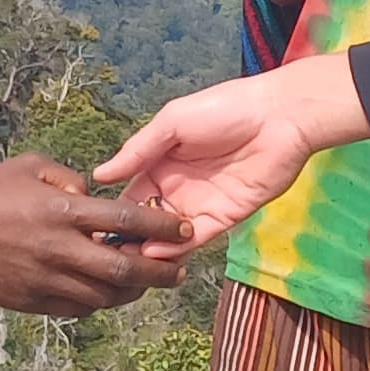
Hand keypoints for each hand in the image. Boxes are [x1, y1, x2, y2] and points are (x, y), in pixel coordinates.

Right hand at [0, 156, 189, 315]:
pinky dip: (98, 303)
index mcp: (62, 211)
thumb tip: (96, 197)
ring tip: (146, 285)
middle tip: (180, 273)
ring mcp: (45, 279)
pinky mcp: (31, 301)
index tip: (185, 230)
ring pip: (103, 297)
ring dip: (131, 294)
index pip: (126, 220)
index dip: (162, 228)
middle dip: (159, 274)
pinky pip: (76, 309)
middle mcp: (59, 248)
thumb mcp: (32, 166)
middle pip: (123, 271)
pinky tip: (106, 293)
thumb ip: (70, 180)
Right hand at [100, 53, 366, 242]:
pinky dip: (177, 251)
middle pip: (147, 222)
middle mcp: (177, 188)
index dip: (114, 214)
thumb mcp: (173, 122)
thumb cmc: (224, 108)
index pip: (131, 196)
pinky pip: (196, 239)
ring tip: (127, 262)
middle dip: (129, 239)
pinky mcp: (225, 218)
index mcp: (160, 164)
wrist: (279, 117)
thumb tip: (100, 175)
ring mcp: (200, 205)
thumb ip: (138, 150)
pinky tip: (156, 256)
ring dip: (150, 250)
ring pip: (169, 237)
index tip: (91, 231)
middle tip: (106, 256)